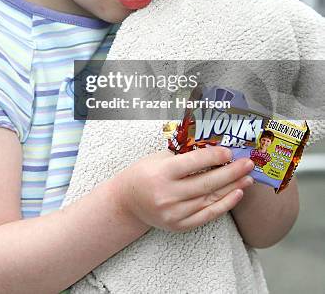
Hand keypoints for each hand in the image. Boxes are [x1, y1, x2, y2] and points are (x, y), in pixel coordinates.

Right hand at [113, 147, 253, 232]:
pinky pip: (207, 215)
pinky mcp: (179, 225)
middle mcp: (168, 195)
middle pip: (207, 183)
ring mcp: (174, 213)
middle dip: (231, 172)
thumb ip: (184, 155)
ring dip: (232, 188)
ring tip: (248, 178)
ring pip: (210, 199)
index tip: (230, 152)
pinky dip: (224, 205)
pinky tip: (237, 194)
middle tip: (248, 163)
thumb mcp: (159, 158)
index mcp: (161, 173)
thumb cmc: (145, 173)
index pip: (194, 163)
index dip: (214, 156)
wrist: (128, 202)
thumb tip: (216, 150)